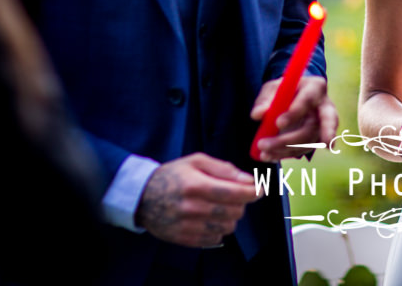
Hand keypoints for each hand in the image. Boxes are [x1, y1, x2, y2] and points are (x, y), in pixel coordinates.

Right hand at [136, 153, 258, 247]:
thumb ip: (224, 169)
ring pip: (227, 227)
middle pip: (234, 212)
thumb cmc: (172, 175)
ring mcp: (188, 226)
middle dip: (242, 203)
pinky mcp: (184, 239)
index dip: (253, 192)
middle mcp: (192, 208)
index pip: (234, 193)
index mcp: (196, 185)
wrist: (141, 197)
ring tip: (221, 206)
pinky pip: (215, 240)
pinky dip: (218, 230)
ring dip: (230, 217)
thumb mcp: (196, 161)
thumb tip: (248, 180)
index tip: (260, 189)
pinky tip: (210, 218)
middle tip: (236, 196)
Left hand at [250, 76, 338, 161]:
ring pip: (307, 143)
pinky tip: (269, 157)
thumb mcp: (274, 87)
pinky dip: (285, 154)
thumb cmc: (287, 89)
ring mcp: (324, 126)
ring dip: (284, 150)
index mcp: (316, 88)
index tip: (278, 123)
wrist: (299, 96)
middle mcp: (326, 108)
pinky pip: (303, 149)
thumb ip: (265, 99)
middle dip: (288, 140)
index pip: (308, 100)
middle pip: (312, 128)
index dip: (295, 113)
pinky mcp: (318, 139)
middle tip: (265, 145)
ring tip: (263, 153)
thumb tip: (257, 115)